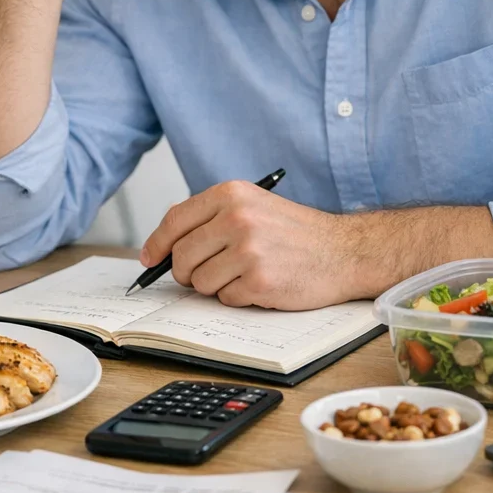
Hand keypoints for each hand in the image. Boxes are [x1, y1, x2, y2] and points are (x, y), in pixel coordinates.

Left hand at [140, 181, 351, 309]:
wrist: (343, 250)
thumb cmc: (296, 231)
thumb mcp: (254, 205)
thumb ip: (211, 216)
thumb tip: (164, 242)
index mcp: (232, 194)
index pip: (175, 220)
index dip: (157, 244)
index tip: (150, 259)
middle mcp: (237, 217)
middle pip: (181, 257)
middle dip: (189, 272)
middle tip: (210, 271)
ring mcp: (248, 249)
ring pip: (200, 282)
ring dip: (217, 285)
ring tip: (247, 272)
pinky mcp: (259, 280)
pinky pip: (226, 298)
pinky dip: (239, 297)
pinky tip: (262, 283)